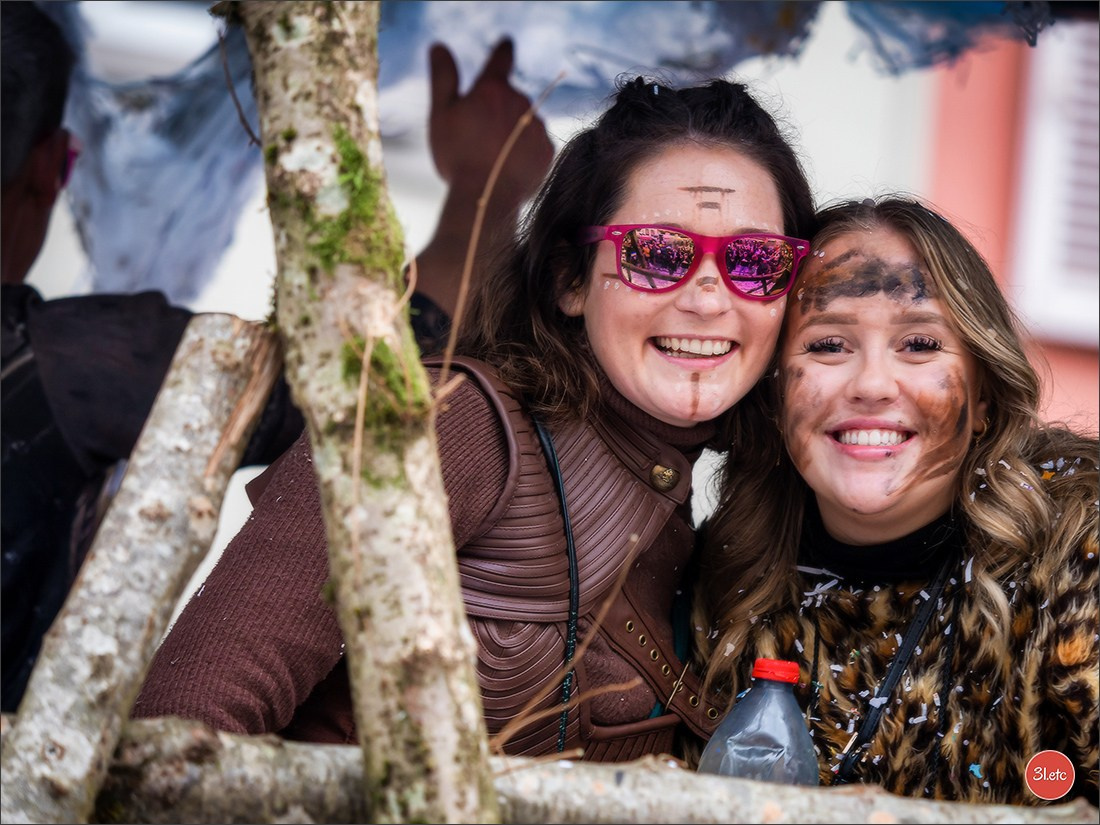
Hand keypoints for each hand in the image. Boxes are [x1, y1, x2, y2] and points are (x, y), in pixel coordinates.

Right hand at [427, 38, 553, 206]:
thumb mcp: (441, 114)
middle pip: (510, 98)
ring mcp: (538, 126)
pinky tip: (507, 167)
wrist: (486, 198)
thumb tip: (439, 46)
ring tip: (490, 158)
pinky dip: (523, 152)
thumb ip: (443, 77)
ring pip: (523, 123)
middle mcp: (521, 101)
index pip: (502, 57)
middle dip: (496, 110)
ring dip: (511, 132)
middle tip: (476, 137)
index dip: (503, 50)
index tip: (506, 44)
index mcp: (493, 88)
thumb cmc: (458, 156)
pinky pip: (535, 145)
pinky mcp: (547, 152)